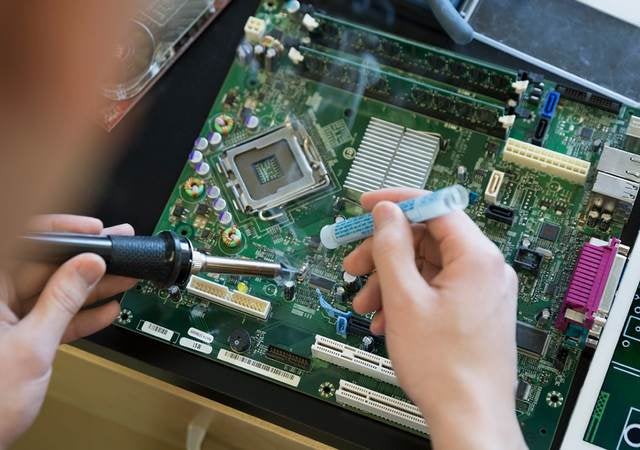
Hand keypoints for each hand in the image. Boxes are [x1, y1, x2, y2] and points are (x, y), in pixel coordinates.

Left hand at [0, 215, 135, 448]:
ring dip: (91, 289)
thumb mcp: (30, 347)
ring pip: (54, 294)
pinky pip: (53, 319)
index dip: (63, 232)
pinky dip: (79, 317)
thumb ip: (62, 301)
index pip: (26, 245)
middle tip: (120, 253)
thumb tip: (88, 266)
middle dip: (87, 262)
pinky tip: (106, 310)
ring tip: (124, 278)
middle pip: (45, 269)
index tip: (94, 231)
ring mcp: (5, 321)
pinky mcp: (18, 340)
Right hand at [343, 189, 525, 449]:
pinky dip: (407, 297)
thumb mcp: (405, 299)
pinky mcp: (474, 310)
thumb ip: (392, 248)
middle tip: (355, 264)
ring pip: (427, 267)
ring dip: (391, 279)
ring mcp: (482, 292)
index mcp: (478, 258)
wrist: (469, 417)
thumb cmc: (445, 368)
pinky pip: (435, 289)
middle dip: (385, 252)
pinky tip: (385, 318)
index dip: (396, 203)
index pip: (435, 207)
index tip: (367, 206)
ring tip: (366, 302)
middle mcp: (486, 270)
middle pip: (427, 239)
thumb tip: (387, 214)